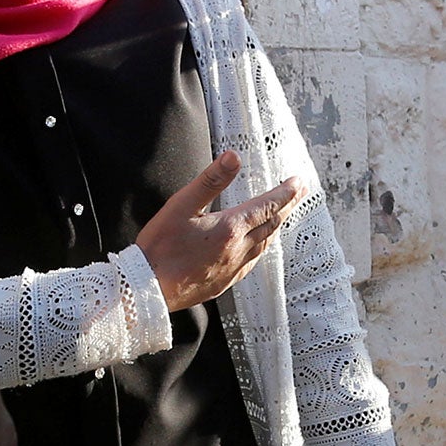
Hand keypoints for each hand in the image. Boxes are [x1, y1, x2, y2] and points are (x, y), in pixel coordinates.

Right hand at [135, 150, 302, 312]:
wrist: (148, 288)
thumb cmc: (161, 246)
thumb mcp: (181, 205)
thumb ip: (211, 180)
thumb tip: (233, 157)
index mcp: (230, 227)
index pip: (267, 206)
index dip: (285, 192)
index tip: (297, 182)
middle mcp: (238, 249)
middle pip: (271, 224)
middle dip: (286, 206)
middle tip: (297, 193)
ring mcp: (233, 268)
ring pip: (264, 244)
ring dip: (275, 227)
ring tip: (281, 216)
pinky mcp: (224, 282)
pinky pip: (252, 262)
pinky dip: (262, 247)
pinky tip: (258, 247)